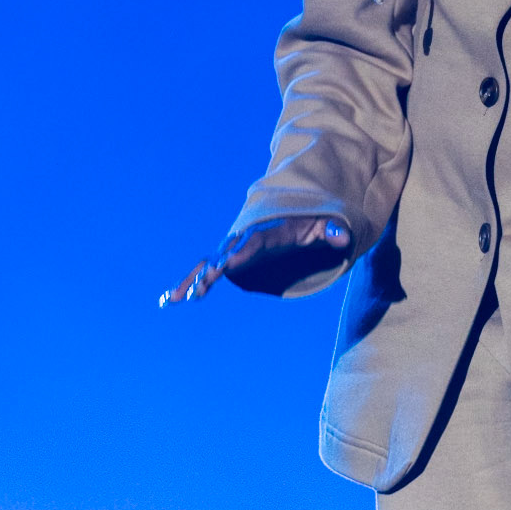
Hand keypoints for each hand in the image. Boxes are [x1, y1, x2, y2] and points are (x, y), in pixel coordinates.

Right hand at [159, 214, 350, 305]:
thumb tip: (342, 237)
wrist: (294, 210)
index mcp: (267, 230)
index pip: (251, 242)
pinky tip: (167, 299)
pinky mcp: (230, 260)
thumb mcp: (325, 222)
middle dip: (210, 270)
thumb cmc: (311, 220)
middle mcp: (245, 239)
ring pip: (209, 264)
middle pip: (224, 254)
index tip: (224, 265)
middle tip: (196, 289)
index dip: (238, 252)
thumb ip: (333, 230)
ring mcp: (235, 249)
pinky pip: (207, 270)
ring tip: (170, 299)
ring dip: (191, 279)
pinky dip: (189, 282)